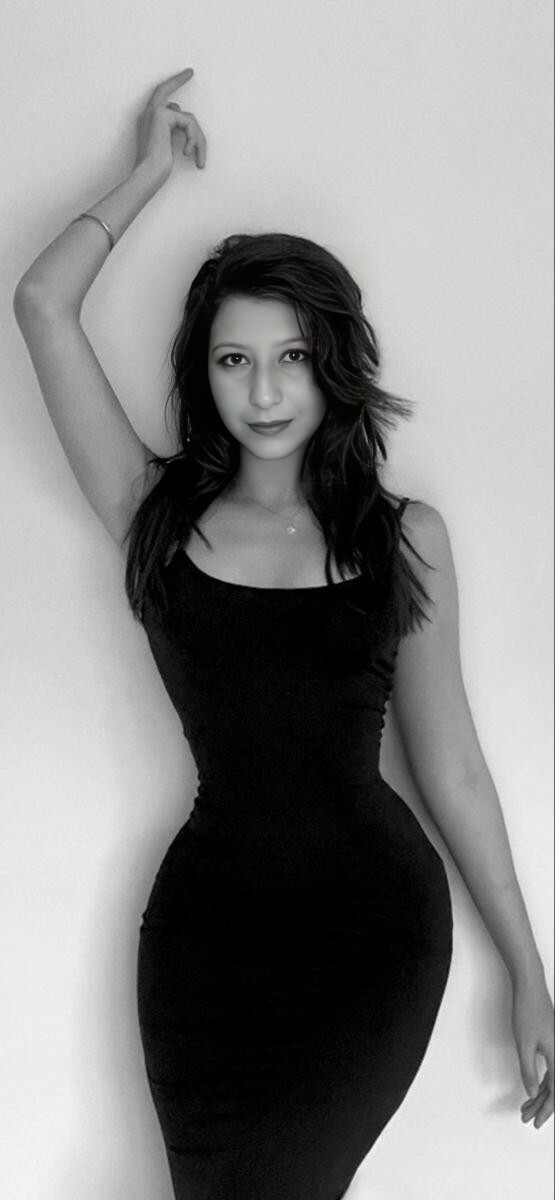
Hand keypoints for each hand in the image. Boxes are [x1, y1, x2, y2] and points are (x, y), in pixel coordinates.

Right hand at [133, 68, 206, 185]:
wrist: (148, 174)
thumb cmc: (155, 169)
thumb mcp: (167, 148)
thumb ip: (173, 131)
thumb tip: (185, 120)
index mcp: (147, 122)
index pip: (159, 99)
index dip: (171, 86)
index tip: (183, 76)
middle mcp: (148, 114)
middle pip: (166, 91)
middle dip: (178, 79)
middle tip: (190, 71)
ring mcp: (154, 112)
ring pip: (187, 118)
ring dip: (198, 140)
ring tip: (200, 160)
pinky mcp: (162, 115)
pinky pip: (188, 123)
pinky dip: (193, 140)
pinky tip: (187, 154)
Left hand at [511, 973, 553, 1128]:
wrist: (530, 988)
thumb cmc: (528, 1012)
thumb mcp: (524, 1044)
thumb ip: (528, 1070)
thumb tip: (530, 1092)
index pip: (554, 1092)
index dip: (545, 1110)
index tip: (535, 1122)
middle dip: (541, 1106)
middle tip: (528, 1118)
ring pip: (552, 1080)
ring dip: (540, 1095)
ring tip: (525, 1108)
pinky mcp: (552, 1042)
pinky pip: (550, 1069)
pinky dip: (541, 1081)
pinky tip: (533, 1089)